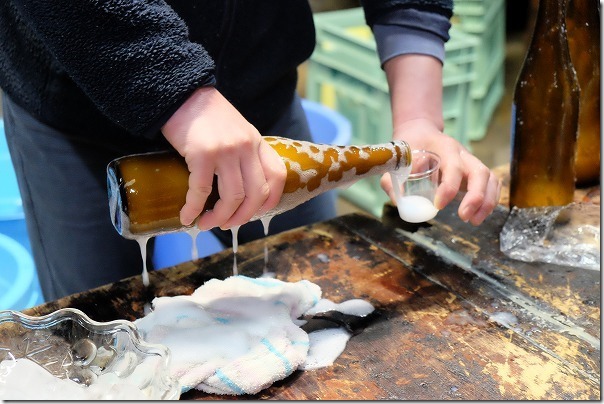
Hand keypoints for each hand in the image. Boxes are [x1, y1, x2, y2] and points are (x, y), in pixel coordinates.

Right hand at [161, 87, 285, 229]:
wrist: (182, 94)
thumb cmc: (206, 117)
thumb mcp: (237, 131)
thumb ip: (243, 154)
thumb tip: (239, 190)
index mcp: (257, 142)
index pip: (277, 176)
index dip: (270, 201)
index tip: (255, 214)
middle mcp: (247, 147)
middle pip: (255, 194)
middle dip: (242, 217)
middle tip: (226, 225)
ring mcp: (227, 151)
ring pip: (232, 197)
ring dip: (219, 218)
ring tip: (206, 224)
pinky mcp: (202, 154)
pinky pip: (201, 191)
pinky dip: (194, 208)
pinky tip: (187, 216)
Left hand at [380, 118, 501, 224]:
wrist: (420, 133)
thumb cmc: (409, 148)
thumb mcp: (397, 162)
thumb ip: (392, 181)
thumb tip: (398, 202)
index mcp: (444, 148)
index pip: (453, 167)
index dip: (448, 187)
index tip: (438, 205)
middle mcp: (463, 154)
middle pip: (480, 172)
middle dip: (475, 197)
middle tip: (464, 217)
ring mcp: (471, 162)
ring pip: (490, 179)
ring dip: (487, 202)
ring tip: (474, 221)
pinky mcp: (475, 172)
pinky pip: (492, 184)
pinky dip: (491, 200)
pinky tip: (479, 215)